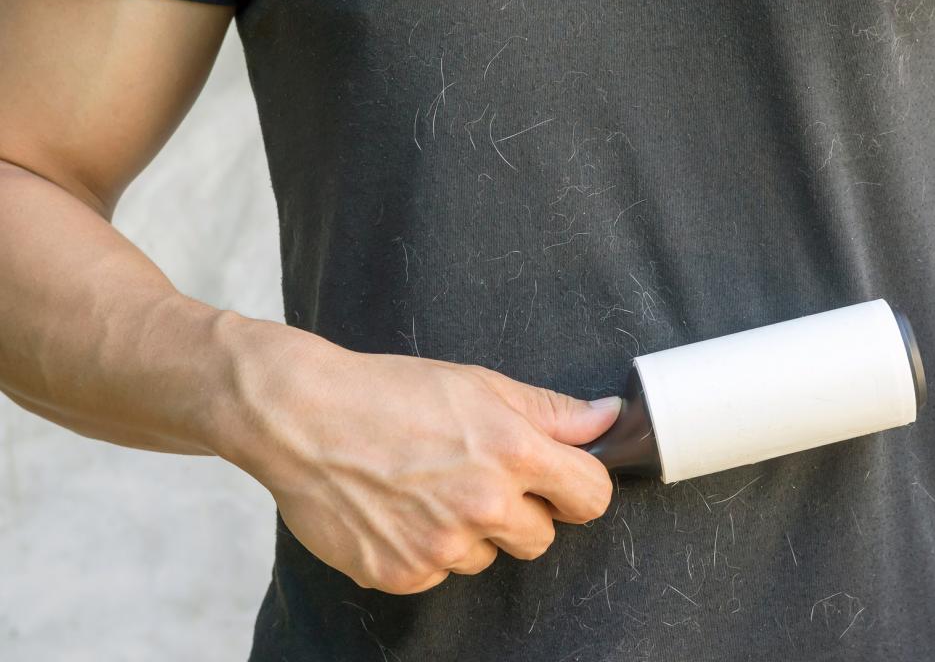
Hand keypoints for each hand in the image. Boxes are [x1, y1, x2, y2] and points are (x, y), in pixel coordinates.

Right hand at [224, 335, 620, 594]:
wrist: (301, 417)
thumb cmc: (389, 392)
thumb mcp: (478, 385)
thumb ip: (550, 411)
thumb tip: (607, 418)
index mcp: (514, 453)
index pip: (592, 496)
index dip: (579, 487)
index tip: (562, 482)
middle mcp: (485, 505)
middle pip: (542, 537)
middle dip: (521, 512)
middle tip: (476, 477)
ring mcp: (442, 546)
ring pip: (487, 557)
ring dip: (470, 533)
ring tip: (426, 488)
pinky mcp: (403, 573)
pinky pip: (437, 573)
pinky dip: (424, 549)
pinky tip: (397, 510)